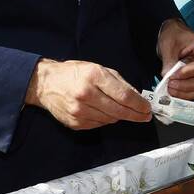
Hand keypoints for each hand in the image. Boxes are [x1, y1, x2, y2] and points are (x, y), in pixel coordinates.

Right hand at [25, 59, 151, 130]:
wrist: (45, 84)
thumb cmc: (74, 73)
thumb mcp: (98, 69)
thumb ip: (119, 82)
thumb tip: (137, 97)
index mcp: (94, 77)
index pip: (124, 95)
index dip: (139, 104)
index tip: (147, 108)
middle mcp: (86, 94)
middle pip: (119, 110)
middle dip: (135, 114)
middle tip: (145, 116)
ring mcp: (79, 110)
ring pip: (110, 119)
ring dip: (120, 117)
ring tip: (122, 110)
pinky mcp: (75, 122)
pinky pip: (99, 124)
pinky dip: (106, 120)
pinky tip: (104, 112)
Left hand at [156, 19, 193, 98]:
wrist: (174, 35)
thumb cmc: (174, 35)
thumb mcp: (168, 45)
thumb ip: (169, 61)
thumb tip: (167, 77)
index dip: (187, 74)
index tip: (172, 76)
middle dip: (186, 85)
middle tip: (170, 84)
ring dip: (185, 92)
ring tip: (170, 89)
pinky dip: (186, 94)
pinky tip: (174, 91)